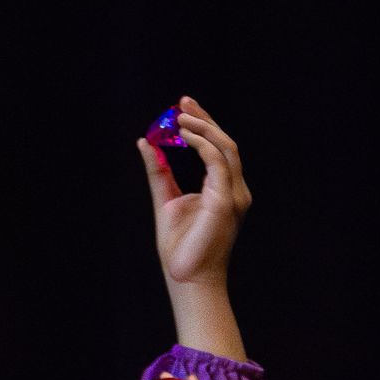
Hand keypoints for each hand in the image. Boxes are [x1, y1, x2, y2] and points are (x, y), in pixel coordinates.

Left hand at [139, 96, 250, 287]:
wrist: (187, 278)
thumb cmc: (180, 247)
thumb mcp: (165, 200)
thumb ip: (159, 172)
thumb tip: (146, 143)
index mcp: (222, 189)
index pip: (217, 149)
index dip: (203, 125)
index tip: (183, 107)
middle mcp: (233, 190)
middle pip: (225, 143)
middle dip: (205, 119)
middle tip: (183, 101)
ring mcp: (233, 195)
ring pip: (226, 148)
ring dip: (203, 127)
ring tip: (180, 116)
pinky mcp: (226, 201)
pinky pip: (218, 163)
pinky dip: (202, 145)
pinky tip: (183, 136)